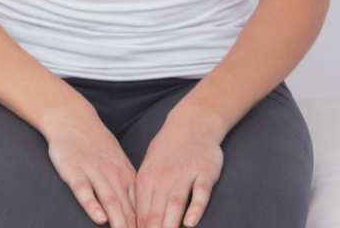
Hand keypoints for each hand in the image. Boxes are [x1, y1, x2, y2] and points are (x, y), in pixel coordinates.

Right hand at [45, 107, 137, 227]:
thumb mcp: (118, 161)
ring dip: (119, 222)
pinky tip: (99, 219)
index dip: (147, 224)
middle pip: (127, 208)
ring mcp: (93, 171)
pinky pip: (84, 190)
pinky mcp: (74, 170)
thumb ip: (129, 186)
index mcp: (126, 174)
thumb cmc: (97, 144)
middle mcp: (113, 174)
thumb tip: (144, 212)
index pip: (141, 205)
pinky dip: (92, 206)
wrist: (73, 118)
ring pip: (109, 201)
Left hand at [134, 107, 222, 227]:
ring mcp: (185, 173)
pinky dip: (196, 208)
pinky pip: (200, 192)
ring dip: (170, 225)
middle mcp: (164, 176)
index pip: (140, 212)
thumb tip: (135, 219)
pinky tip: (190, 222)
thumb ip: (144, 192)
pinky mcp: (205, 172)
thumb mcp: (150, 165)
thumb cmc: (168, 148)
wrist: (193, 121)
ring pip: (176, 203)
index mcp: (147, 177)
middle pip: (156, 211)